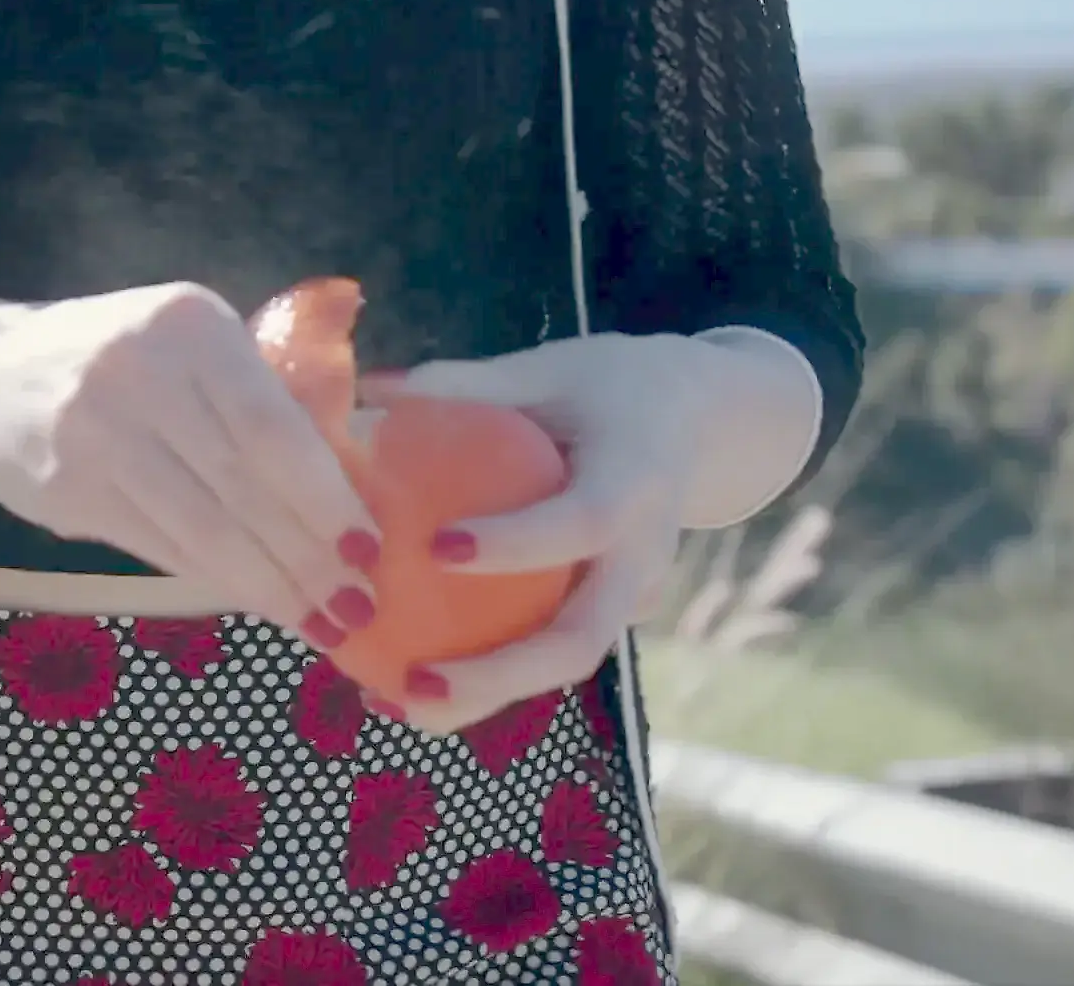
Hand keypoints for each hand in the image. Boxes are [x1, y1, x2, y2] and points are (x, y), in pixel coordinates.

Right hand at [0, 282, 382, 647]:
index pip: (273, 426)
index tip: (370, 548)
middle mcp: (139, 369)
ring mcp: (93, 430)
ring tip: (319, 620)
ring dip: (269, 584)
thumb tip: (345, 496)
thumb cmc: (120, 364)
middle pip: (243, 484)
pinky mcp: (65, 487)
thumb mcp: (187, 347)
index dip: (326, 497)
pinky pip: (161, 546)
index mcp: (191, 324)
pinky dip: (216, 580)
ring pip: (203, 528)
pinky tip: (256, 600)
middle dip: (309, 555)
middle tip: (357, 604)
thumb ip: (255, 398)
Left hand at [360, 329, 820, 733]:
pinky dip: (492, 673)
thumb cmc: (611, 385)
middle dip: (499, 676)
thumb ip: (471, 383)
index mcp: (635, 484)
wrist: (699, 419)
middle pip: (581, 639)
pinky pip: (554, 649)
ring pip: (565, 663)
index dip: (516, 544)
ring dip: (484, 696)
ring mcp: (635, 595)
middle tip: (412, 682)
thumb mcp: (551, 369)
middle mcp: (643, 556)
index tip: (436, 547)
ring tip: (396, 703)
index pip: (581, 524)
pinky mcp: (616, 613)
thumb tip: (373, 385)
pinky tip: (410, 676)